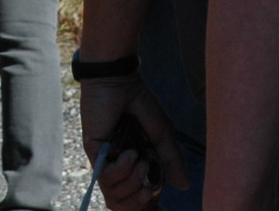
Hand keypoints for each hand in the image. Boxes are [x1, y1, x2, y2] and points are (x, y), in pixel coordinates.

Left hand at [81, 75, 190, 209]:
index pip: (138, 198)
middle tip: (148, 188)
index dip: (148, 207)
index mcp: (136, 166)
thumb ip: (171, 161)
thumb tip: (184, 186)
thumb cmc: (140, 104)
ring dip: (131, 184)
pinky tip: (128, 153)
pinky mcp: (94, 153)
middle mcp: (119, 168)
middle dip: (139, 203)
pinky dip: (121, 169)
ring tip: (139, 162)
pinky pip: (105, 177)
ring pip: (114, 197)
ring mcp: (105, 162)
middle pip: (124, 206)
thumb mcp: (163, 135)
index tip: (160, 206)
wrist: (120, 81)